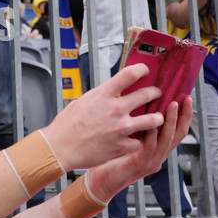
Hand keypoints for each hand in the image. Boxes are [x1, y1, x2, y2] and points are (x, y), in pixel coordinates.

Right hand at [42, 64, 168, 172]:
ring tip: (157, 119)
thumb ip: (100, 97)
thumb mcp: (82, 102)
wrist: (60, 147)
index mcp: (103, 94)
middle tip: (156, 94)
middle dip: (155, 93)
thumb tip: (110, 92)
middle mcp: (115, 109)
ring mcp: (120, 128)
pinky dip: (139, 141)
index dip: (142, 69)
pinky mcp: (121, 145)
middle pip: (146, 94)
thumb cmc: (67, 125)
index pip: (130, 74)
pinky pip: (140, 142)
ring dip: (157, 118)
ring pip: (153, 120)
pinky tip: (137, 140)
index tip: (145, 71)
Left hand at [86, 96, 191, 201]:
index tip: (186, 98)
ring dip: (170, 121)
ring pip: (166, 140)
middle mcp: (158, 156)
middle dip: (183, 115)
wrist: (100, 182)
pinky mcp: (140, 165)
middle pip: (177, 134)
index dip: (184, 115)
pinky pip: (149, 148)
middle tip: (184, 99)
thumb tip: (140, 101)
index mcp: (158, 150)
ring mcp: (151, 162)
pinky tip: (150, 122)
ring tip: (172, 105)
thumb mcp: (129, 140)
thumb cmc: (111, 159)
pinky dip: (152, 135)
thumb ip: (138, 126)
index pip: (177, 130)